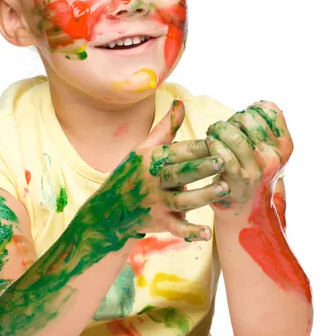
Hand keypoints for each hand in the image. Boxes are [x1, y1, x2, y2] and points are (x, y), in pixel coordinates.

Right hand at [82, 100, 226, 242]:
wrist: (110, 210)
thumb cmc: (133, 173)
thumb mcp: (144, 148)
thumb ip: (166, 128)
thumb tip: (180, 102)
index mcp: (151, 159)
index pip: (178, 151)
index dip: (200, 146)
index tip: (221, 138)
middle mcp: (153, 180)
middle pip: (180, 173)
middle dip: (201, 167)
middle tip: (223, 160)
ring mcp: (156, 202)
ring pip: (182, 199)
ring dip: (203, 195)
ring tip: (225, 188)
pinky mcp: (160, 222)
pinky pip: (176, 228)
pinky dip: (190, 232)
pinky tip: (207, 232)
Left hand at [206, 101, 292, 211]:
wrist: (246, 208)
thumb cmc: (251, 171)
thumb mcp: (267, 151)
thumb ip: (264, 129)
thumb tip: (256, 105)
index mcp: (284, 145)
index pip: (269, 109)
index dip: (250, 109)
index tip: (241, 120)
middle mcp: (274, 157)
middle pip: (249, 119)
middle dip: (231, 118)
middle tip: (222, 127)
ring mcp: (257, 170)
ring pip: (235, 136)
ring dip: (218, 129)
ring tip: (213, 133)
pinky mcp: (238, 181)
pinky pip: (224, 155)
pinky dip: (214, 145)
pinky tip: (210, 144)